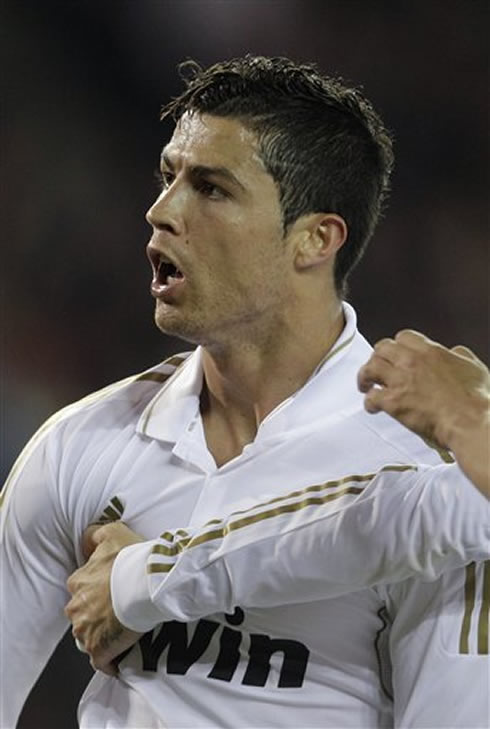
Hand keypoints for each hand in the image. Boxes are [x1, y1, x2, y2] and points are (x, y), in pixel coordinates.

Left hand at [65, 522, 144, 674]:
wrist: (148, 584)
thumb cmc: (132, 560)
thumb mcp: (113, 532)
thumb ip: (95, 534)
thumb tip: (87, 541)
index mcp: (78, 582)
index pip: (81, 589)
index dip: (98, 591)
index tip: (112, 593)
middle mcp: (75, 607)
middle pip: (82, 614)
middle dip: (96, 615)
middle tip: (118, 612)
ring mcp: (85, 631)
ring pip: (87, 638)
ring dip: (100, 637)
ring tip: (121, 633)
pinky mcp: (98, 650)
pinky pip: (101, 661)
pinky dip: (109, 661)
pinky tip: (120, 658)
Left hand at [357, 329, 488, 448]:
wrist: (469, 421)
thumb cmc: (475, 400)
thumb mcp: (473, 367)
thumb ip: (459, 356)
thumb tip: (456, 352)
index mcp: (430, 351)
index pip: (403, 337)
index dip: (397, 346)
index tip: (395, 354)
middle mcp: (411, 362)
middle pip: (382, 348)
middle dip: (377, 357)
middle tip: (376, 367)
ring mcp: (400, 380)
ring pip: (370, 368)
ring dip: (365, 376)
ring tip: (365, 384)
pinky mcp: (393, 401)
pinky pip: (371, 397)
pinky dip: (369, 402)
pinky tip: (372, 406)